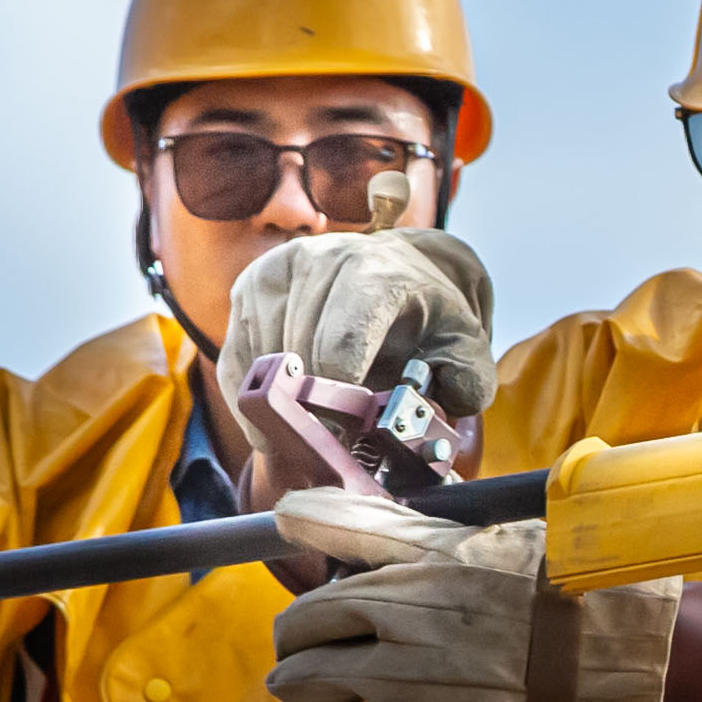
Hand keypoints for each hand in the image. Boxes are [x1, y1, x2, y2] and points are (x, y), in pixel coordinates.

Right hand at [224, 230, 494, 413]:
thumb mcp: (464, 341)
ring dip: (284, 400)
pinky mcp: (248, 288)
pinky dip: (254, 395)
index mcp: (375, 273)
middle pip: (298, 359)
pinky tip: (280, 412)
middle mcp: (320, 261)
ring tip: (314, 417)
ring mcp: (278, 271)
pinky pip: (236, 359)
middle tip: (330, 441)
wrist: (402, 265)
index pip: (338, 347)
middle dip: (312, 408)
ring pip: (262, 362)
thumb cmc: (428, 311)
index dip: (337, 402)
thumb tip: (448, 409)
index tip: (345, 435)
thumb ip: (466, 379)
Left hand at [261, 490, 676, 701]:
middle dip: (295, 659)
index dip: (299, 620)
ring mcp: (407, 697)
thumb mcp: (444, 537)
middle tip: (307, 653)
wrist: (587, 640)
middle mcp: (389, 652)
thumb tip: (286, 513)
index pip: (307, 614)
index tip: (307, 620)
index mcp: (391, 596)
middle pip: (302, 665)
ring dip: (311, 697)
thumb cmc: (523, 576)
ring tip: (321, 690)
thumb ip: (360, 525)